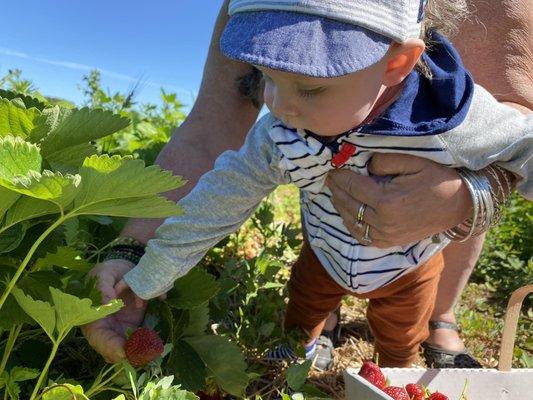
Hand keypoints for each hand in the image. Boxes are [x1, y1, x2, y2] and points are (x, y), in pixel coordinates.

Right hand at [80, 259, 146, 363]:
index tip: (123, 351)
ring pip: (125, 348)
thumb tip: (106, 301)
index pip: (97, 338)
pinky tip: (154, 345)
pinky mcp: (132, 326)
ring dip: (137, 352)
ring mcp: (119, 328)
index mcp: (92, 317)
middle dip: (126, 354)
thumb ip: (104, 285)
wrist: (126, 269)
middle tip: (142, 355)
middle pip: (111, 349)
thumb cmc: (110, 271)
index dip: (108, 347)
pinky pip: (138, 340)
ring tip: (150, 352)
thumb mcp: (104, 272)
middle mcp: (105, 327)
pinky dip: (145, 344)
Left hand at [326, 153, 471, 247]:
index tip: (331, 169)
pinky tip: (347, 213)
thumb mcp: (412, 161)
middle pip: (349, 205)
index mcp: (386, 201)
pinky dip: (351, 224)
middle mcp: (383, 222)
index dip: (339, 177)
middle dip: (337, 190)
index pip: (352, 187)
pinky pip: (363, 236)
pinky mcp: (390, 242)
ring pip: (352, 222)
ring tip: (335, 193)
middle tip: (329, 178)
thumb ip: (384, 161)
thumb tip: (364, 166)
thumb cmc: (437, 179)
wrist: (460, 204)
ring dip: (340, 207)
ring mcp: (386, 236)